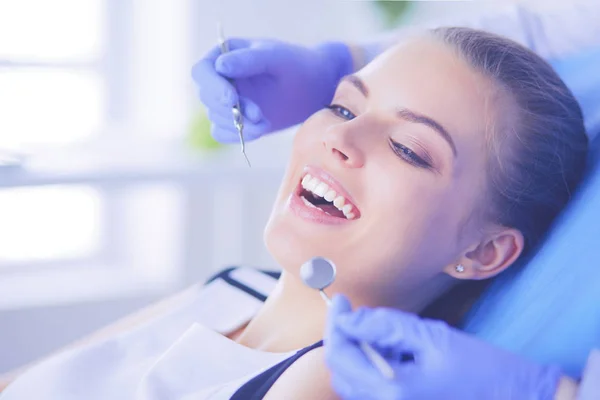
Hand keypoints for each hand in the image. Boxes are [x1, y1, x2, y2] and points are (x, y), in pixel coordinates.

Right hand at [191, 38, 352, 142]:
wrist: (312, 89)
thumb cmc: (295, 66)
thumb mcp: (275, 58)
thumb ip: (249, 60)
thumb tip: (220, 66)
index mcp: (224, 55)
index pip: (202, 72)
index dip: (212, 87)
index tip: (231, 99)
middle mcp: (219, 79)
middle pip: (208, 98)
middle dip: (231, 110)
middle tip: (258, 114)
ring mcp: (226, 101)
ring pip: (216, 118)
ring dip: (239, 124)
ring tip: (265, 122)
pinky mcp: (235, 120)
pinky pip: (222, 133)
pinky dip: (238, 135)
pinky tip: (259, 130)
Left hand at [324, 294, 561, 399]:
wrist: (516, 397)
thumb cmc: (481, 368)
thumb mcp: (431, 336)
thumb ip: (385, 325)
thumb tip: (349, 317)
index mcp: (390, 390)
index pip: (340, 355)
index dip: (336, 324)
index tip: (341, 300)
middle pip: (342, 369)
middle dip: (345, 336)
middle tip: (356, 311)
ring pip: (355, 378)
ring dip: (360, 349)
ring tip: (386, 330)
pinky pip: (373, 385)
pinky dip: (374, 362)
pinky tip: (396, 348)